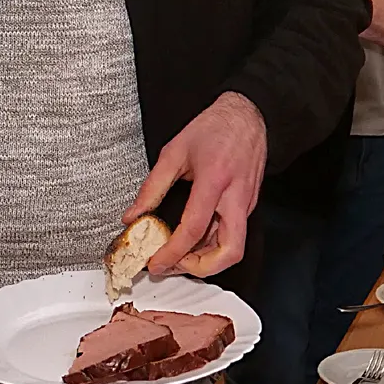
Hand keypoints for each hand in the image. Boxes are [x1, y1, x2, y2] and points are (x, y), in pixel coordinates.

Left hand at [125, 92, 267, 277]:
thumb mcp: (174, 152)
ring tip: (179, 256)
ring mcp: (247, 203)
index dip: (174, 252)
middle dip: (201, 268)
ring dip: (206, 259)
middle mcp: (236, 197)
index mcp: (214, 181)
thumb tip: (134, 215)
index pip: (195, 229)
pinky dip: (213, 245)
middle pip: (230, 251)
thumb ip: (152, 187)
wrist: (247, 115)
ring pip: (233, 247)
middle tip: (174, 266)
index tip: (157, 263)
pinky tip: (194, 240)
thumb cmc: (215, 128)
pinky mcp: (249, 206)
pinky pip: (233, 234)